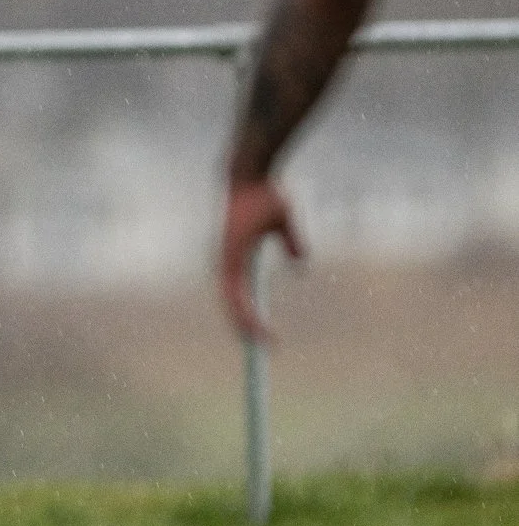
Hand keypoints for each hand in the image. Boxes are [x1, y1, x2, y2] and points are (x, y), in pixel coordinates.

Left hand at [219, 177, 302, 342]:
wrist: (252, 175)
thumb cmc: (264, 195)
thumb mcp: (283, 224)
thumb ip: (291, 244)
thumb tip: (300, 263)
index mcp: (236, 258)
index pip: (239, 294)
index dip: (249, 314)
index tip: (263, 334)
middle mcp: (226, 263)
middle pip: (233, 305)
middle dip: (246, 329)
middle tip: (262, 350)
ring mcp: (224, 261)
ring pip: (232, 305)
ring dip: (246, 327)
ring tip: (262, 345)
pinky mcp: (228, 259)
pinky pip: (235, 295)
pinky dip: (246, 313)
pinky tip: (257, 327)